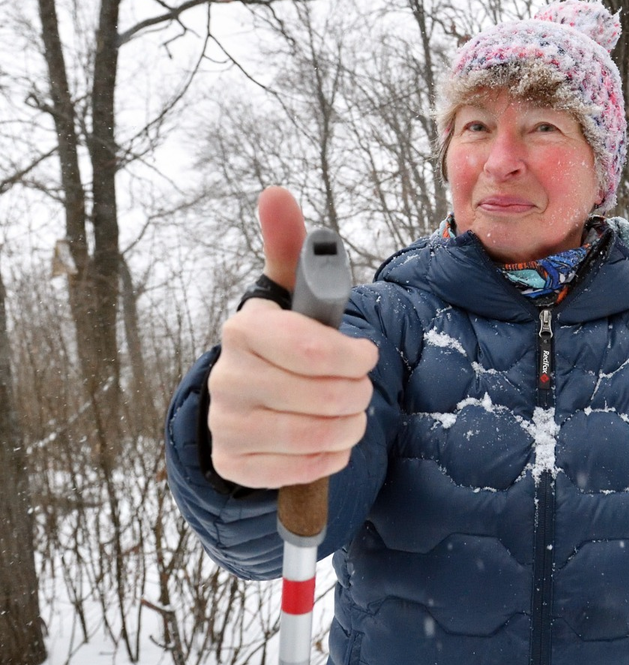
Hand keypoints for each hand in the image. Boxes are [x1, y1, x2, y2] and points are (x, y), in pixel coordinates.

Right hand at [207, 187, 377, 487]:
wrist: (250, 403)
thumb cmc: (284, 343)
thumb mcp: (290, 296)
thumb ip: (292, 248)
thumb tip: (277, 194)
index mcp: (245, 329)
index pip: (310, 347)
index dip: (351, 355)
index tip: (365, 354)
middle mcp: (227, 377)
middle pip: (324, 395)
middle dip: (357, 393)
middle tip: (360, 388)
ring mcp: (227, 424)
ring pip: (318, 435)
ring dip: (350, 426)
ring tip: (349, 413)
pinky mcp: (234, 464)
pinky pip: (303, 470)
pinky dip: (330, 457)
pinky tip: (329, 441)